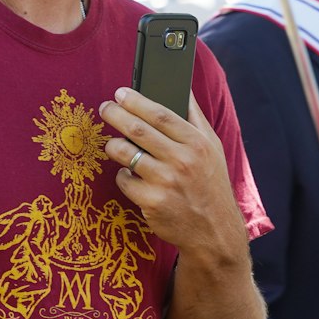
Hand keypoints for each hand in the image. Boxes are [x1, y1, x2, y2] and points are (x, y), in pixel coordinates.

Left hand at [98, 88, 246, 257]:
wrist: (214, 231)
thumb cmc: (210, 184)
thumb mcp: (212, 147)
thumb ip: (195, 117)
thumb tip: (184, 87)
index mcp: (197, 143)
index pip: (160, 114)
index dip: (136, 100)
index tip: (120, 93)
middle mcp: (182, 161)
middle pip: (137, 129)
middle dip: (115, 114)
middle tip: (104, 108)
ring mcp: (166, 183)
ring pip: (125, 153)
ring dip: (113, 145)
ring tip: (112, 144)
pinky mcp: (152, 203)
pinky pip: (124, 180)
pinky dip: (123, 175)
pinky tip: (130, 176)